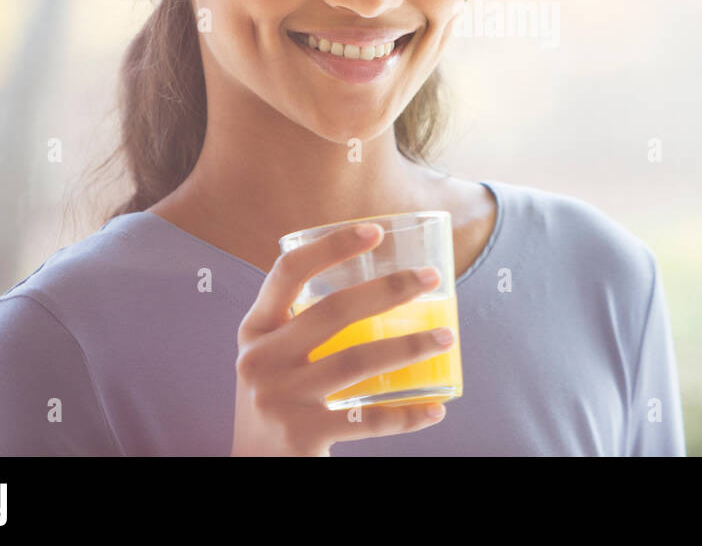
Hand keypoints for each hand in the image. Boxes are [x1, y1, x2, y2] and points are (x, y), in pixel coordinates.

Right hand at [230, 223, 454, 455]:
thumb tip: (382, 289)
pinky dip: (407, 415)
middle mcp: (259, 360)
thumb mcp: (274, 359)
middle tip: (432, 278)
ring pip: (357, 360)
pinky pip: (368, 421)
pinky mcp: (300, 436)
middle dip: (390, 289)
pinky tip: (435, 408)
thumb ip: (303, 328)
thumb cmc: (278, 404)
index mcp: (255, 331)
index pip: (287, 272)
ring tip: (447, 337)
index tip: (376, 230)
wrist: (254, 471)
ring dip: (410, 346)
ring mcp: (278, 399)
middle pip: (333, 311)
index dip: (331, 246)